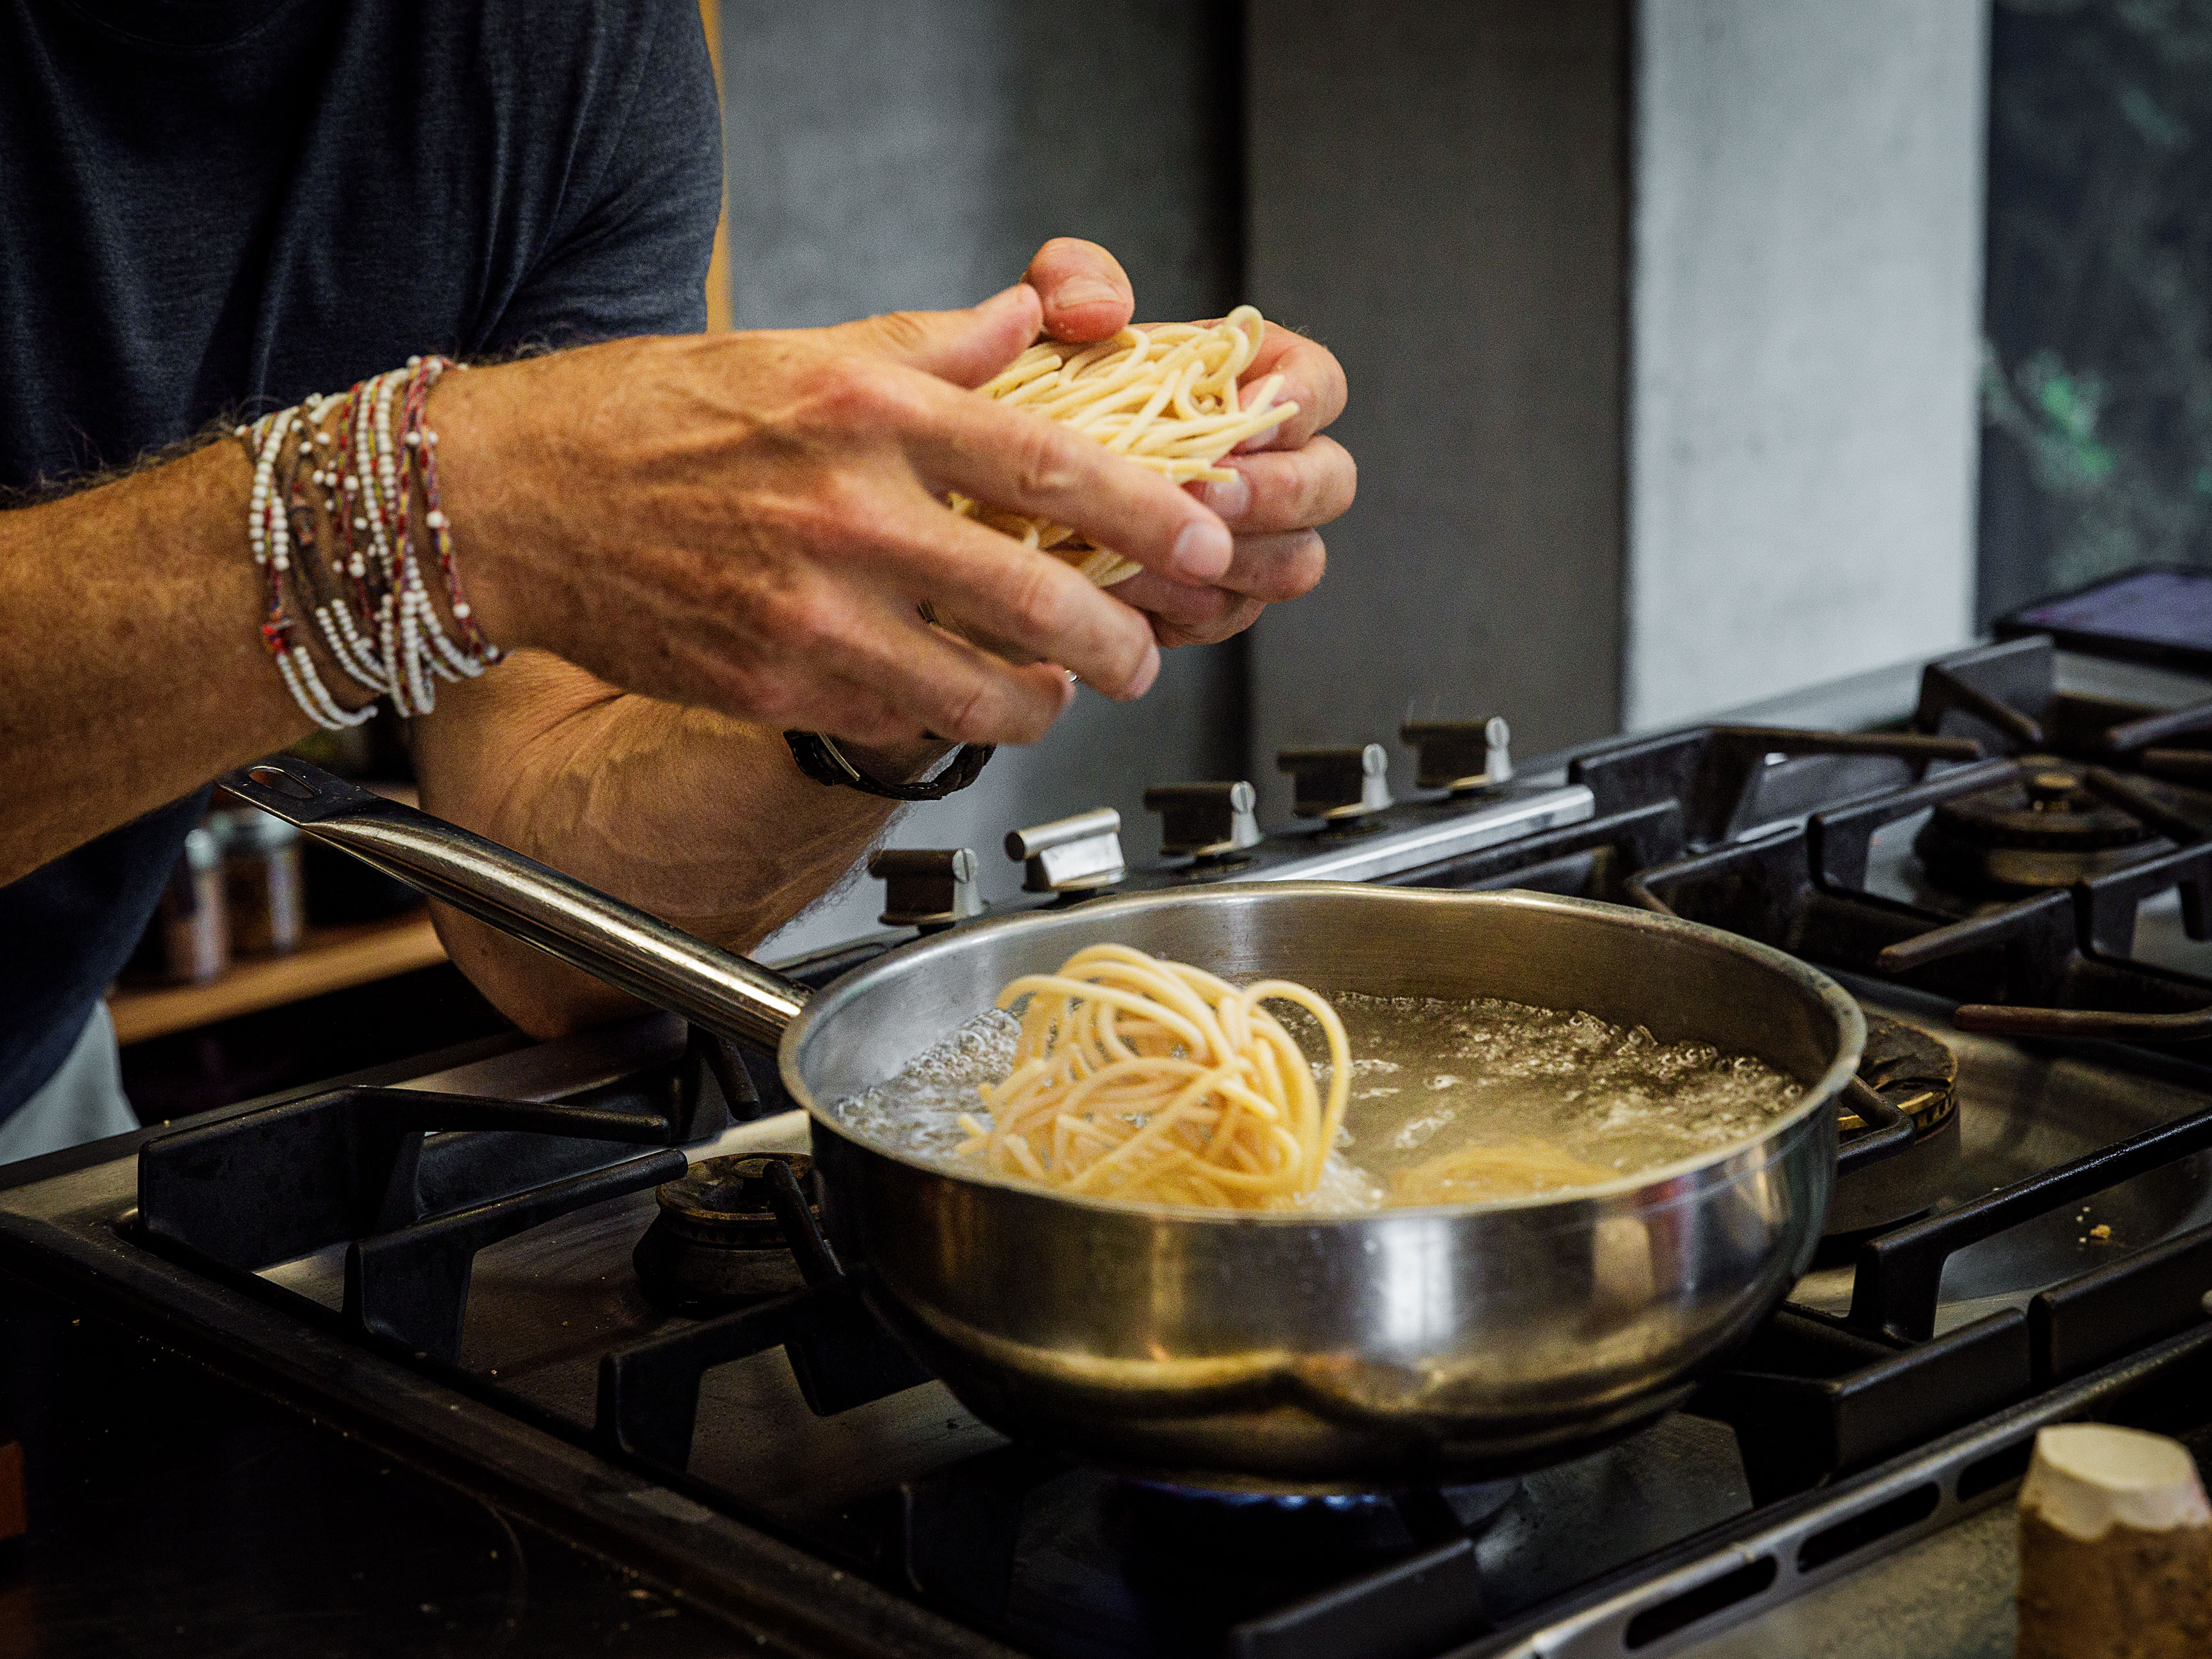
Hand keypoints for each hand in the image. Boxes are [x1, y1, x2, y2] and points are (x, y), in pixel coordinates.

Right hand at [430, 284, 1235, 747]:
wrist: (517, 502)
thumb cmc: (653, 416)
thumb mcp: (800, 348)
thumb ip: (930, 345)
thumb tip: (1029, 325)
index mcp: (867, 409)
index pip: (1047, 464)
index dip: (1145, 513)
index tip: (1203, 538)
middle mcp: (846, 512)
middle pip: (1033, 598)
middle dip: (1117, 640)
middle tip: (1143, 651)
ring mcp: (808, 610)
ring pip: (973, 691)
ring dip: (1039, 705)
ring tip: (1056, 694)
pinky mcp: (770, 683)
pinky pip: (894, 720)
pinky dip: (943, 721)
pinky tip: (956, 703)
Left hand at [1019, 240, 1353, 648]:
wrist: (994, 484)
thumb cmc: (1037, 390)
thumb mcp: (1041, 318)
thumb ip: (1072, 282)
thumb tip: (1101, 308)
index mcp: (1254, 383)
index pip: (1319, 387)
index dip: (1294, 407)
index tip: (1240, 420)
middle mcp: (1271, 466)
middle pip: (1331, 485)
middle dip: (1279, 494)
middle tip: (1208, 493)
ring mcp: (1248, 543)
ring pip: (1293, 565)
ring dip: (1235, 559)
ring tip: (1161, 547)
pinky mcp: (1206, 602)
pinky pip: (1224, 617)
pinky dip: (1181, 606)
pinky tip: (1124, 588)